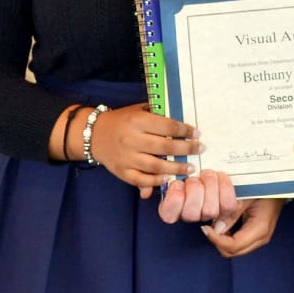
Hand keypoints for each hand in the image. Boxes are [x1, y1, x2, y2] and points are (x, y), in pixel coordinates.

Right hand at [87, 104, 201, 197]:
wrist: (94, 134)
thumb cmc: (121, 120)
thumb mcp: (138, 111)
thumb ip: (157, 116)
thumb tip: (179, 125)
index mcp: (137, 121)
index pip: (167, 126)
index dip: (185, 131)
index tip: (197, 134)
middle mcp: (131, 139)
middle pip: (165, 147)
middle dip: (186, 149)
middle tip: (200, 149)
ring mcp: (126, 157)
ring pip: (156, 166)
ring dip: (176, 168)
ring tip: (190, 168)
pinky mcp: (121, 171)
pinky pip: (141, 180)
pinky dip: (156, 181)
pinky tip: (169, 178)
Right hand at [155, 167, 238, 223]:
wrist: (209, 165)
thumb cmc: (185, 167)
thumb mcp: (167, 169)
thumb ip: (153, 179)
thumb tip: (144, 192)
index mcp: (171, 208)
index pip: (168, 215)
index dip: (174, 200)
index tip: (177, 183)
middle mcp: (189, 215)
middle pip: (191, 213)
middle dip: (194, 191)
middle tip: (194, 177)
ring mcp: (208, 213)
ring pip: (210, 210)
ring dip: (209, 187)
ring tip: (208, 173)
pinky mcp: (226, 209)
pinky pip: (227, 204)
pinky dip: (225, 187)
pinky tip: (220, 176)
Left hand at [202, 196, 281, 258]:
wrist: (279, 187)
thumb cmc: (265, 188)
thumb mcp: (246, 197)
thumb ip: (231, 213)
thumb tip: (216, 228)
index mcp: (260, 228)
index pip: (233, 245)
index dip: (216, 240)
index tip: (205, 229)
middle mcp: (261, 238)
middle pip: (233, 252)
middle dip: (217, 242)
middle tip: (207, 228)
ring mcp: (259, 238)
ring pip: (234, 250)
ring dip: (221, 241)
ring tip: (214, 225)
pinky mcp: (256, 236)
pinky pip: (238, 243)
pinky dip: (227, 238)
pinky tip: (223, 225)